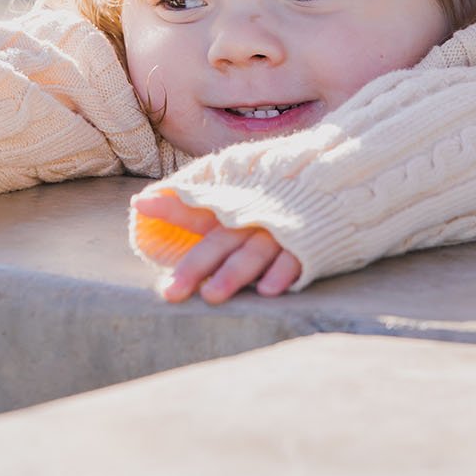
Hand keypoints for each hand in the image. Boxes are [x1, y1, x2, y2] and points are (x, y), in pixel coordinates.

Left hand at [132, 191, 301, 303]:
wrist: (336, 180)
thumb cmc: (278, 195)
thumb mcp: (240, 192)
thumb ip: (197, 203)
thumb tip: (140, 202)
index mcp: (234, 206)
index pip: (197, 207)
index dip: (169, 205)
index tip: (139, 203)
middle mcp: (253, 218)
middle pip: (219, 243)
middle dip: (195, 266)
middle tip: (171, 291)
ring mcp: (281, 231)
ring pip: (253, 254)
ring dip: (233, 275)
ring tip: (212, 296)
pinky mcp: (309, 245)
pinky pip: (294, 260)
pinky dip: (281, 274)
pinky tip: (267, 290)